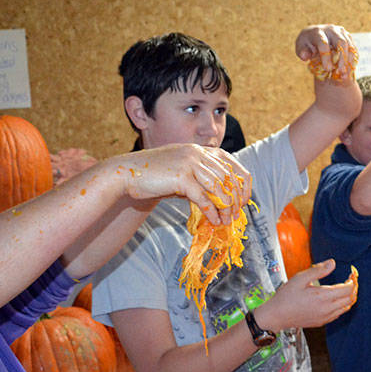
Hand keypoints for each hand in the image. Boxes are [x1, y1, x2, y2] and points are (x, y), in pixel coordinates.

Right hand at [110, 144, 251, 225]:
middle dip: (235, 199)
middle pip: (228, 177)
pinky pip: (203, 197)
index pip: (232, 164)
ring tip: (226, 221)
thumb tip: (222, 200)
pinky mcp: (181, 177)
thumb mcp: (183, 173)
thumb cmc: (155, 175)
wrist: (126, 174)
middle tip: (236, 215)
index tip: (243, 200)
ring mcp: (189, 163)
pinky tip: (214, 220)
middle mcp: (197, 153)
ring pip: (219, 187)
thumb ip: (202, 181)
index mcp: (200, 150)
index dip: (242, 183)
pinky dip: (211, 211)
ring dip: (225, 207)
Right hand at [253, 260, 357, 330]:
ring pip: (346, 307)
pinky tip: (337, 297)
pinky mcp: (322, 322)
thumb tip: (332, 263)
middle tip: (351, 278)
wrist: (277, 316)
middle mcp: (327, 309)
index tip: (351, 273)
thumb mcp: (300, 278)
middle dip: (354, 287)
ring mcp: (326, 317)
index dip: (353, 280)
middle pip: (351, 298)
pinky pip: (339, 313)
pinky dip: (343, 304)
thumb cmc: (286, 296)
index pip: (348, 289)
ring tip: (346, 287)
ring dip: (350, 296)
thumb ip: (318, 270)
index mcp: (323, 297)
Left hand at [296, 24, 357, 81]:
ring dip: (349, 61)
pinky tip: (349, 72)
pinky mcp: (348, 37)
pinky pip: (353, 49)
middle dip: (342, 58)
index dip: (326, 57)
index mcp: (318, 31)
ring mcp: (341, 32)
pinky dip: (352, 61)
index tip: (328, 69)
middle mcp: (331, 29)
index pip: (324, 43)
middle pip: (341, 42)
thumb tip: (305, 56)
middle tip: (341, 72)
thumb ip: (302, 52)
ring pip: (350, 46)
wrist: (315, 36)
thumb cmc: (306, 44)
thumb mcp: (300, 48)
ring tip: (345, 76)